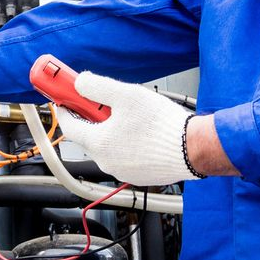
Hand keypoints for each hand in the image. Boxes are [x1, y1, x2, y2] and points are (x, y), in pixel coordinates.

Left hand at [55, 72, 196, 185]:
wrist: (193, 148)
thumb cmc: (162, 125)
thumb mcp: (126, 95)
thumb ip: (97, 87)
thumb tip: (79, 83)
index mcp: (98, 144)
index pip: (69, 127)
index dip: (65, 110)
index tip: (65, 99)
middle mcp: (106, 162)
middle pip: (90, 137)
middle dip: (92, 119)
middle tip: (103, 103)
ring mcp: (122, 171)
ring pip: (108, 147)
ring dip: (112, 131)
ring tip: (131, 117)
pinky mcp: (139, 176)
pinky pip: (125, 157)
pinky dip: (127, 144)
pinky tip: (143, 133)